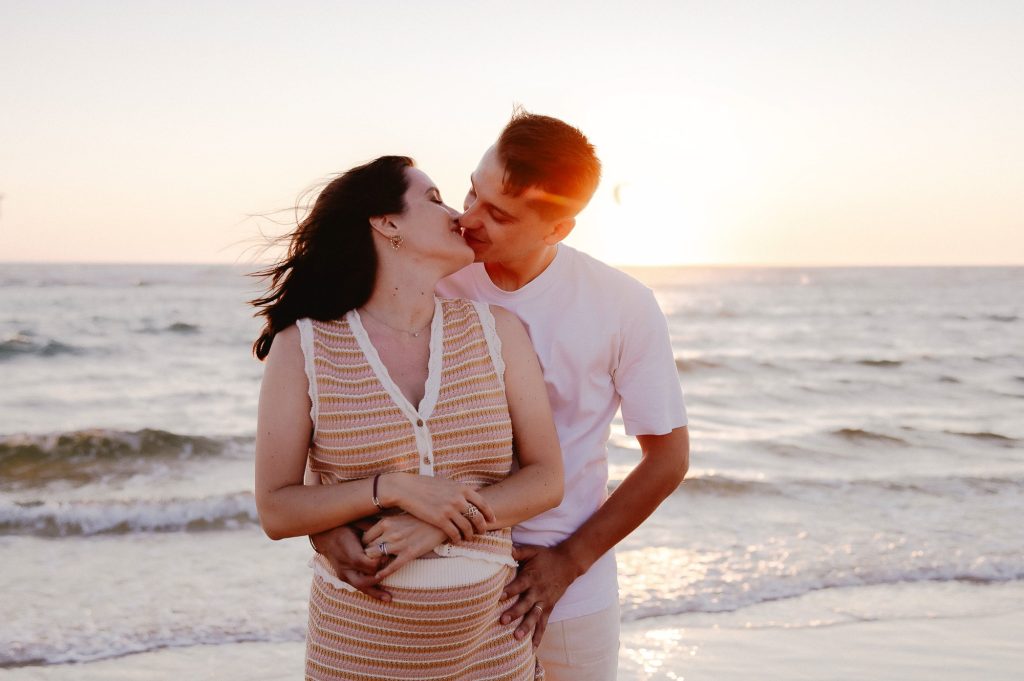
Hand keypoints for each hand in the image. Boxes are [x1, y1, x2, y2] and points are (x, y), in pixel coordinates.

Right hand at [310, 524, 390, 600]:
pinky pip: (358, 587)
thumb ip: (371, 526)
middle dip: (380, 576)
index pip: (369, 564)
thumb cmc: (343, 525)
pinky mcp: (344, 577)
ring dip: (376, 592)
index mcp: (349, 552)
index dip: (382, 561)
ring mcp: (344, 573)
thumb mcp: (356, 522)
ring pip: (361, 586)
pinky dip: (371, 592)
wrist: (324, 534)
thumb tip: (389, 527)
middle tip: (392, 569)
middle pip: (366, 578)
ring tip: (389, 598)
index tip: (390, 554)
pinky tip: (383, 597)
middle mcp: (345, 566)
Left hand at [362, 514, 448, 580]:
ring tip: (373, 568)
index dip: (365, 545)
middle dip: (367, 555)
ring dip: (373, 564)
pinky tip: (378, 576)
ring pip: (375, 558)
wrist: (441, 521)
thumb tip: (375, 526)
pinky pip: (391, 567)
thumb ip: (388, 522)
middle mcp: (390, 532)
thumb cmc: (420, 517)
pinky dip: (382, 573)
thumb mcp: (401, 515)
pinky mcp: (409, 553)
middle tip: (368, 560)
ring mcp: (399, 543)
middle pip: (368, 548)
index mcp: (386, 521)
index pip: (365, 537)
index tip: (368, 549)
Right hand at [381, 473, 495, 541]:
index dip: (489, 513)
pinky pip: (454, 533)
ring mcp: (449, 510)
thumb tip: (472, 491)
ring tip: (468, 538)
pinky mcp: (439, 520)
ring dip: (470, 535)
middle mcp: (458, 499)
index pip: (483, 503)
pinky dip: (457, 538)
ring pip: (467, 528)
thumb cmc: (425, 484)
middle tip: (482, 531)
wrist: (406, 488)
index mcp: (462, 488)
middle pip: (477, 517)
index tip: (492, 519)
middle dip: (482, 526)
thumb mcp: (447, 482)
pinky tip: (456, 540)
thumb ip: (459, 489)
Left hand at [500, 544, 579, 646]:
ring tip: (517, 638)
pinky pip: (543, 624)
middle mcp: (537, 591)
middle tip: (503, 621)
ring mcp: (544, 601)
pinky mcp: (549, 607)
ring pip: (534, 616)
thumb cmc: (546, 556)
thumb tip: (502, 548)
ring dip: (526, 627)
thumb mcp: (532, 551)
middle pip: (525, 603)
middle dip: (514, 612)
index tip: (498, 597)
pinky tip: (532, 649)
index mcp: (531, 577)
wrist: (569, 563)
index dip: (509, 591)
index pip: (519, 585)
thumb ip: (517, 551)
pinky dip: (538, 636)